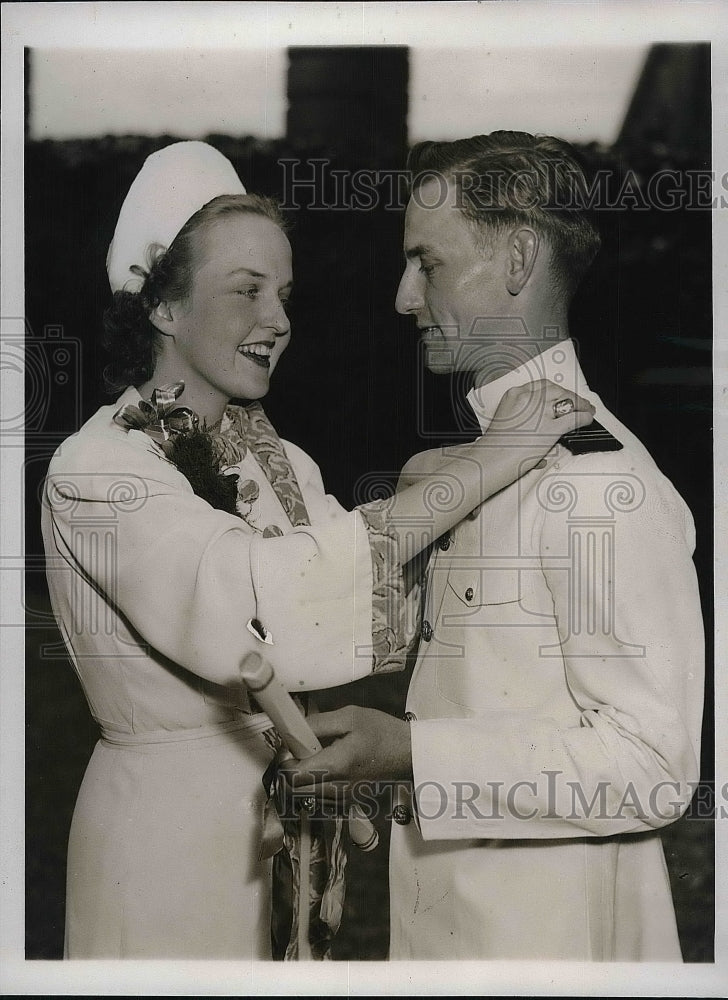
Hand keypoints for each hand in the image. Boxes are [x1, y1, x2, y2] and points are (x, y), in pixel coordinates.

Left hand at [278, 706, 412, 805]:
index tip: (290, 746)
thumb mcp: (349, 717)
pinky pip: (318, 798)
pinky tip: (326, 768)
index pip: (291, 776)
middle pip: (293, 789)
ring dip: (302, 777)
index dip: (284, 760)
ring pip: (304, 795)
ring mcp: (340, 800)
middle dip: (291, 768)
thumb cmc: (382, 732)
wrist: (409, 754)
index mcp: (334, 767)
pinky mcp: (345, 803)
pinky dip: (315, 785)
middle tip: (302, 749)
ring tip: (317, 757)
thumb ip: (317, 724)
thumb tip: (292, 729)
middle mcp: (335, 789)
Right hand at [490, 379, 594, 438]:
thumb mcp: (506, 419)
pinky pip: (574, 418)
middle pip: (557, 390)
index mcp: (515, 394)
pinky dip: (584, 417)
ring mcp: (541, 412)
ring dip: (580, 404)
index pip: (543, 386)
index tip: (561, 394)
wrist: (490, 459)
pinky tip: (587, 419)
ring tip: (586, 409)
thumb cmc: (494, 445)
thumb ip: (523, 415)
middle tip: (578, 402)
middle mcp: (528, 399)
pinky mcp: (551, 428)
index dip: (557, 390)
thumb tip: (539, 421)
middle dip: (569, 395)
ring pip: (567, 400)